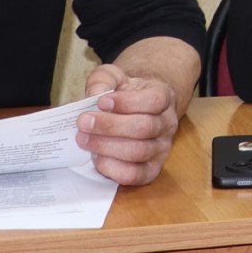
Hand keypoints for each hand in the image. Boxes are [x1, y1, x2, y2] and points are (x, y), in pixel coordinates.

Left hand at [78, 64, 181, 185]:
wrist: (136, 111)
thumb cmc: (123, 94)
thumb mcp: (113, 77)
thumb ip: (103, 80)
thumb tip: (95, 96)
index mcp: (163, 97)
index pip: (154, 100)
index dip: (127, 103)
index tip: (101, 101)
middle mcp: (168, 124)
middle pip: (145, 127)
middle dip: (110, 126)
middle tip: (84, 122)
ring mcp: (162, 148)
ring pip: (139, 151)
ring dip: (107, 146)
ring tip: (84, 139)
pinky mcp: (151, 169)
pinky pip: (135, 175)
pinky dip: (113, 168)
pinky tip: (96, 156)